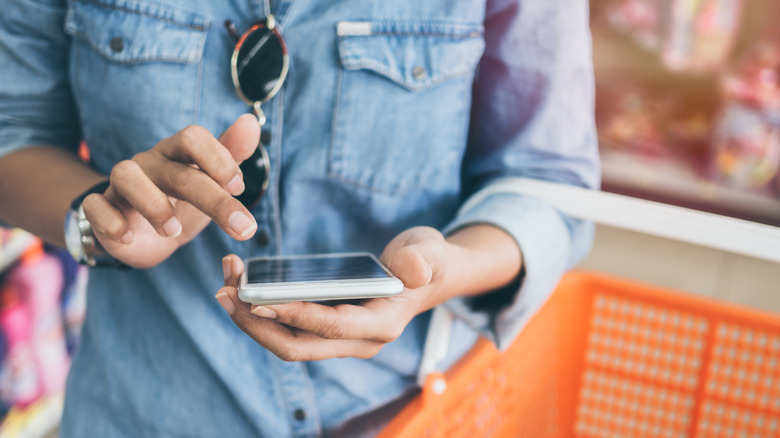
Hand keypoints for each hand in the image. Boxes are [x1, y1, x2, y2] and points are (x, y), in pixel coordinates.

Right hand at [82, 115, 259, 267]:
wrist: (144, 234)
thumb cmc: (182, 201)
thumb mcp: (212, 181)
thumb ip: (232, 153)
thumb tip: (251, 122)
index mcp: (177, 153)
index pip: (193, 137)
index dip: (218, 160)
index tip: (239, 188)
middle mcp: (149, 163)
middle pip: (177, 171)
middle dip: (214, 200)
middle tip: (242, 227)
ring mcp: (121, 185)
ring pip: (125, 176)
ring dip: (153, 204)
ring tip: (174, 231)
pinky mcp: (100, 208)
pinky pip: (94, 206)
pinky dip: (110, 221)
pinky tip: (129, 237)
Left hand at [215, 227, 451, 360]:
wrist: (428, 274)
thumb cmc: (428, 260)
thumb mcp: (431, 252)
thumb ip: (423, 260)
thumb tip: (413, 271)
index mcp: (382, 326)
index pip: (331, 327)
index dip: (294, 316)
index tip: (258, 300)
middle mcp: (358, 342)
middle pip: (297, 346)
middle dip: (256, 324)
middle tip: (225, 293)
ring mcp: (341, 339)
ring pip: (287, 341)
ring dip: (251, 318)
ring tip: (225, 285)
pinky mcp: (326, 329)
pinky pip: (288, 329)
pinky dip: (262, 310)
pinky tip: (242, 286)